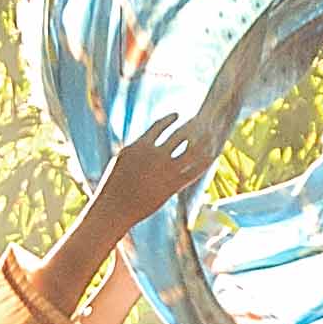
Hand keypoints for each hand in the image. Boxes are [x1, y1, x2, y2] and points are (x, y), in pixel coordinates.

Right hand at [85, 113, 215, 232]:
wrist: (115, 208)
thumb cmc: (113, 185)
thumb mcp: (122, 161)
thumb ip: (137, 148)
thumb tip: (145, 142)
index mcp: (140, 146)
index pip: (159, 126)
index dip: (169, 119)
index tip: (177, 115)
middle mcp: (155, 154)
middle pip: (178, 135)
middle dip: (189, 128)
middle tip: (198, 122)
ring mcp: (165, 170)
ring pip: (190, 152)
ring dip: (200, 144)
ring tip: (208, 139)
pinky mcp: (172, 186)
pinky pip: (193, 172)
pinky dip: (203, 164)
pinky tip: (209, 159)